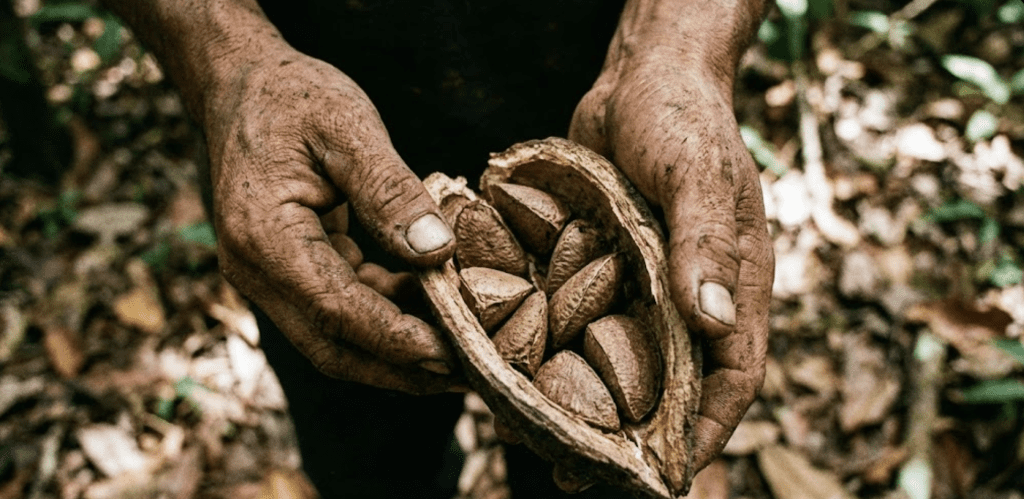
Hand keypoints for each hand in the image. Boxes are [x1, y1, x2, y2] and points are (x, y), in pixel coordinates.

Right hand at [203, 46, 460, 393]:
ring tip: (459, 348)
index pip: (335, 308)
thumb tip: (438, 251)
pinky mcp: (285, 273)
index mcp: (263, 234)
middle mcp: (254, 269)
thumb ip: (391, 192)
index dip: (394, 338)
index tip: (452, 355)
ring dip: (394, 350)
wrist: (241, 84)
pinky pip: (335, 311)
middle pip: (330, 345)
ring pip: (333, 338)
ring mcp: (265, 276)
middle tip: (466, 374)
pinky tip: (428, 306)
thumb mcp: (348, 127)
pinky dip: (382, 316)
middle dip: (399, 368)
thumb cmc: (293, 97)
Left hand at [570, 53, 773, 472]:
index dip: (706, 433)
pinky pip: (578, 321)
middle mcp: (687, 298)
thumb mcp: (696, 177)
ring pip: (616, 362)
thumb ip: (703, 246)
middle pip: (667, 386)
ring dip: (582, 402)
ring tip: (532, 436)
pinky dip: (552, 351)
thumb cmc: (682, 119)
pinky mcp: (599, 268)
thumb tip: (710, 324)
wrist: (639, 77)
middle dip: (629, 436)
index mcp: (730, 288)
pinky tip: (510, 370)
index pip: (731, 378)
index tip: (669, 477)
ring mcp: (642, 286)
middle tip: (578, 471)